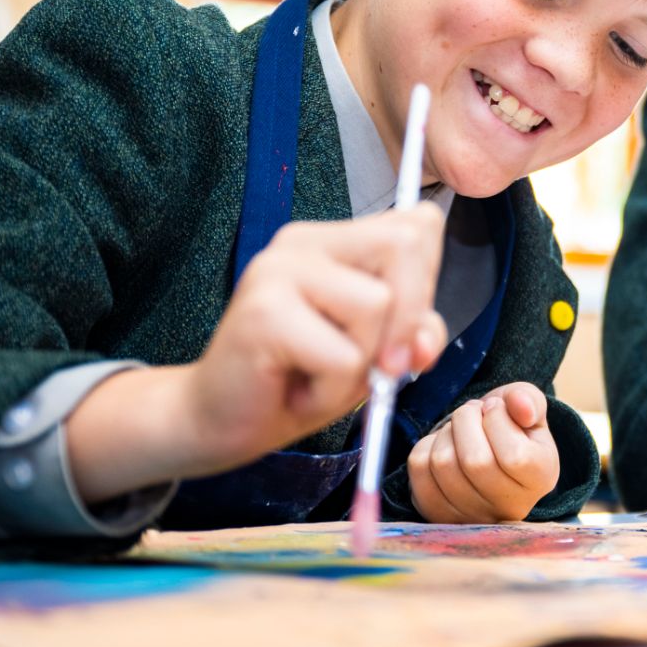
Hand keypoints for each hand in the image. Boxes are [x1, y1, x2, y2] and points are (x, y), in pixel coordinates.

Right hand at [69, 207, 448, 501]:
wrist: (219, 421)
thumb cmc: (301, 381)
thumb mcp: (376, 355)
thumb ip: (415, 333)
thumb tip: (423, 342)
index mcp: (334, 240)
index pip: (417, 224)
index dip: (427, 281)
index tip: (401, 329)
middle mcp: (304, 242)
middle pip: (406, 244)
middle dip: (409, 316)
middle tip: (377, 365)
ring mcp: (279, 270)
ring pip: (377, 302)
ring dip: (363, 363)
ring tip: (320, 375)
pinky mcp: (263, 310)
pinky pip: (343, 355)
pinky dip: (333, 391)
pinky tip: (297, 390)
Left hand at [408, 383, 559, 522]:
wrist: (489, 453)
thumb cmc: (512, 426)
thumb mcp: (527, 407)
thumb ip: (528, 399)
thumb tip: (520, 405)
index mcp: (540, 479)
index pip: (514, 456)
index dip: (497, 420)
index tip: (495, 408)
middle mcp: (509, 507)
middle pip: (474, 461)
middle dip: (466, 419)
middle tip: (473, 412)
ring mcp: (472, 515)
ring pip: (442, 463)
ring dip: (446, 432)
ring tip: (460, 429)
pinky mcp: (438, 513)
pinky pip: (419, 469)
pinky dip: (427, 445)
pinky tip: (445, 445)